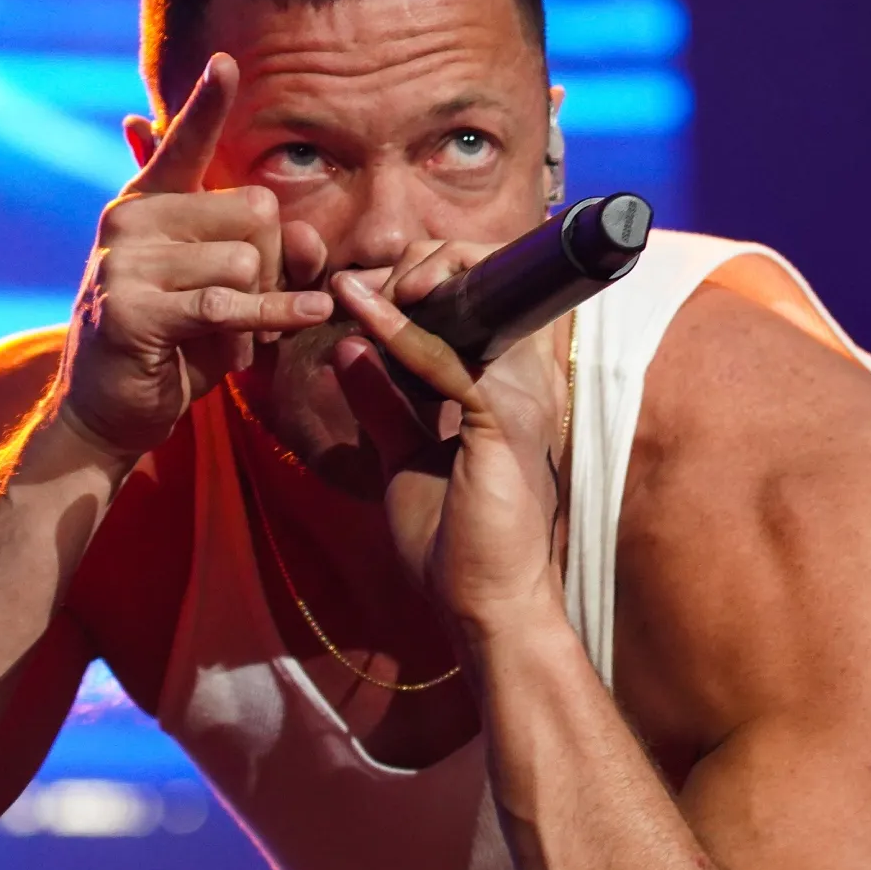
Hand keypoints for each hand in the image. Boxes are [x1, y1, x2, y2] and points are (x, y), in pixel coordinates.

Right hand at [55, 54, 332, 463]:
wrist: (107, 413)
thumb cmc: (174, 347)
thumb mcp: (222, 292)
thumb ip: (262, 258)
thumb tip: (312, 240)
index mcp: (147, 203)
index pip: (183, 143)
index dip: (207, 104)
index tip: (226, 63)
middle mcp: (130, 218)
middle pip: (255, 212)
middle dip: (277, 268)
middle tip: (254, 312)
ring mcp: (125, 260)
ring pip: (248, 261)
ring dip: (262, 312)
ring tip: (231, 341)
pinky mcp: (133, 308)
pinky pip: (229, 304)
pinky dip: (271, 318)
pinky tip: (298, 322)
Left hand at [328, 255, 568, 632]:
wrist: (482, 604)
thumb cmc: (454, 543)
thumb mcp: (402, 457)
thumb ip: (382, 402)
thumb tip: (349, 347)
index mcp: (504, 384)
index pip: (476, 299)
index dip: (419, 280)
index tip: (358, 292)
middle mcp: (521, 378)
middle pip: (483, 281)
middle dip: (417, 264)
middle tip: (356, 287)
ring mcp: (518, 395)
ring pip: (473, 300)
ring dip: (410, 281)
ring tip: (355, 287)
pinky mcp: (501, 420)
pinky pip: (447, 359)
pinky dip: (401, 333)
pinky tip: (362, 314)